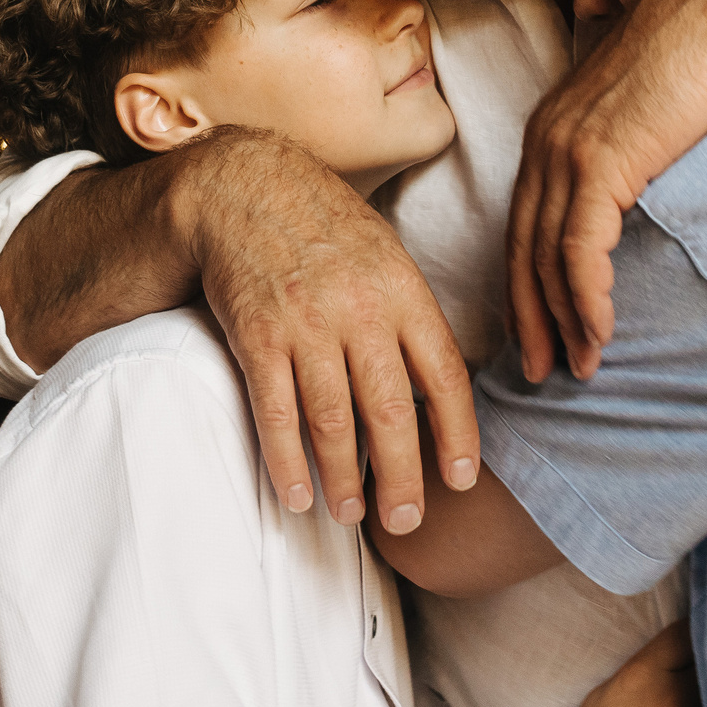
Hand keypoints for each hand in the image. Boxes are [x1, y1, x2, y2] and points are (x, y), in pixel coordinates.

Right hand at [180, 130, 479, 531]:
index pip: (446, 376)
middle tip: (406, 521)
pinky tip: (296, 493)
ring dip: (345, 479)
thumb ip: (413, 316)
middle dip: (404, 478)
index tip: (462, 479)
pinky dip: (287, 461)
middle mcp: (361, 310)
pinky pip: (276, 411)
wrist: (244, 186)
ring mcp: (306, 323)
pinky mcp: (257, 334)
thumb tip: (442, 386)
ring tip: (351, 514)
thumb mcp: (386, 256)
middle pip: (392, 411)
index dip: (457, 434)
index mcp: (403, 290)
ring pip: (334, 421)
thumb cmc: (323, 226)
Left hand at [507, 0, 706, 381]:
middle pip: (520, 248)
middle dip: (528, 316)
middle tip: (538, 371)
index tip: (535, 329)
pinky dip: (586, 299)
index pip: (522, 222)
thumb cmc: (696, 58)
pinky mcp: (597, 165)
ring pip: (545, 258)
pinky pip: (578, 251)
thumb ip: (626, 150)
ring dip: (561, 320)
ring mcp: (564, 154)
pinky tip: (600, 333)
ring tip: (579, 367)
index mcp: (549, 131)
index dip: (524, 281)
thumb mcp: (643, 111)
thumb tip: (636, 189)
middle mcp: (543, 143)